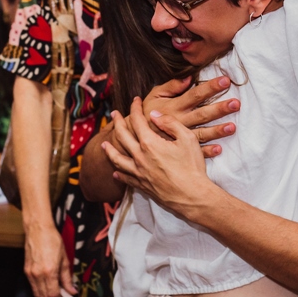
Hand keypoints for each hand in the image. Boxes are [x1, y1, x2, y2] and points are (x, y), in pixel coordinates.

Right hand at [24, 226, 75, 296]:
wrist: (38, 229)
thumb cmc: (52, 239)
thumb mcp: (64, 258)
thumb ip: (67, 277)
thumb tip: (71, 290)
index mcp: (49, 271)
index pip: (54, 294)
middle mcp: (38, 274)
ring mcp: (31, 273)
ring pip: (37, 294)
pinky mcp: (27, 270)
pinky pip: (33, 287)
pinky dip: (38, 294)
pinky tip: (43, 296)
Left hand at [102, 98, 217, 218]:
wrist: (192, 196)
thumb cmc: (192, 167)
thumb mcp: (187, 138)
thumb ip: (170, 123)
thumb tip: (154, 114)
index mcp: (150, 143)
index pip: (137, 120)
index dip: (135, 108)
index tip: (135, 100)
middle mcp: (139, 157)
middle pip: (122, 136)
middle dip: (117, 123)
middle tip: (114, 114)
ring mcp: (138, 173)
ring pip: (117, 159)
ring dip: (110, 150)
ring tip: (104, 144)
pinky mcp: (141, 185)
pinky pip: (125, 178)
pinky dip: (118, 173)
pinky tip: (115, 172)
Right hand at [140, 77, 238, 156]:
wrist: (132, 138)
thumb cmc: (146, 113)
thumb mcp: (155, 96)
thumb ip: (171, 86)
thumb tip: (188, 77)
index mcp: (174, 107)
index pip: (195, 94)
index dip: (210, 87)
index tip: (225, 80)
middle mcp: (179, 121)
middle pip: (202, 114)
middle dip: (219, 109)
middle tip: (236, 103)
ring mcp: (180, 138)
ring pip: (201, 134)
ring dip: (217, 131)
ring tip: (232, 127)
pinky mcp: (180, 150)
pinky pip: (195, 152)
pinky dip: (207, 151)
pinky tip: (219, 149)